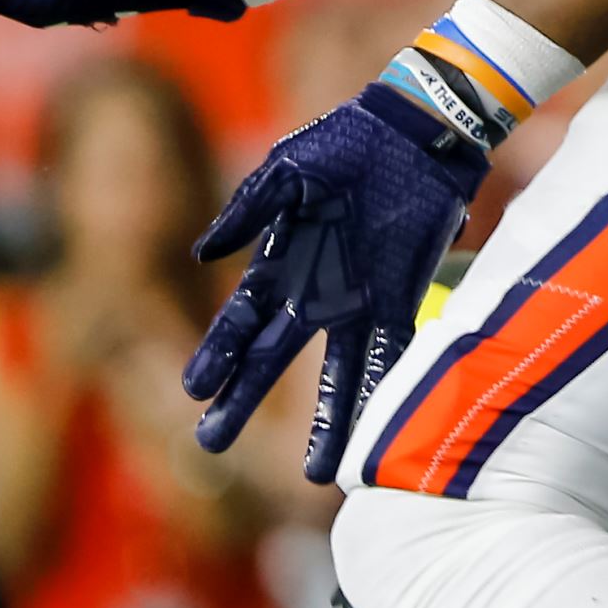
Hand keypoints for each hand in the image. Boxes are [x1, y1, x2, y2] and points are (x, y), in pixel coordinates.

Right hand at [183, 83, 489, 480]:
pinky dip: (385, 393)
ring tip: (315, 476)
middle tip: (210, 444)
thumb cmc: (346, 143)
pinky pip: (393, 354)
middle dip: (243, 401)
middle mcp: (316, 293)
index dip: (216, 355)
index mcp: (281, 263)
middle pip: (272, 359)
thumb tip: (203, 254)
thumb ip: (249, 208)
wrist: (415, 131)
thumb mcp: (287, 169)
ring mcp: (360, 301)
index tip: (192, 391)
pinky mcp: (403, 297)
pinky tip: (376, 433)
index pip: (239, 321)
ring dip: (328, 423)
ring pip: (338, 376)